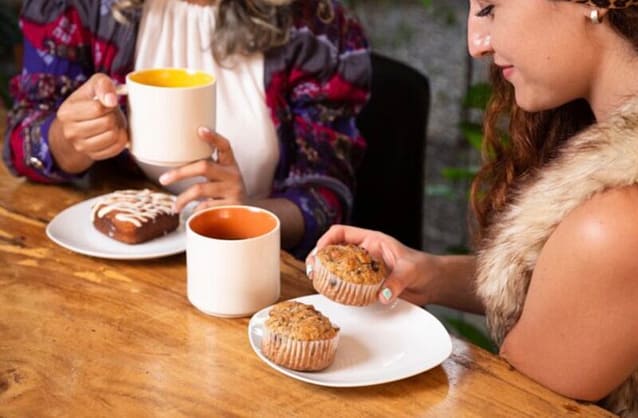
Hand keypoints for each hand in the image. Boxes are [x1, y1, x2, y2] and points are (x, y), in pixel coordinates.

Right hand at [54, 73, 128, 164]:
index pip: (98, 108)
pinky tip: (114, 132)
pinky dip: (121, 139)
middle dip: (113, 115)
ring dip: (118, 127)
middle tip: (110, 114)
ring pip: (113, 136)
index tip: (105, 103)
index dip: (108, 104)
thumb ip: (102, 84)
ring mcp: (81, 147)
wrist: (79, 126)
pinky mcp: (94, 155)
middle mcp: (70, 132)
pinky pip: (117, 148)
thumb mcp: (92, 85)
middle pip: (107, 123)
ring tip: (111, 123)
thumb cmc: (88, 102)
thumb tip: (111, 100)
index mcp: (66, 113)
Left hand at [159, 127, 247, 212]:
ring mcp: (233, 191)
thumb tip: (175, 157)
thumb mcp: (221, 177)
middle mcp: (233, 175)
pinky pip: (205, 207)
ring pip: (200, 189)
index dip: (214, 137)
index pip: (225, 146)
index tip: (201, 130)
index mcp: (230, 164)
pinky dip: (195, 210)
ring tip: (175, 206)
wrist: (244, 215)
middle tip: (163, 179)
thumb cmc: (225, 193)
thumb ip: (207, 168)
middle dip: (180, 172)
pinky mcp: (231, 207)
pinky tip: (193, 213)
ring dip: (182, 198)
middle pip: (204, 167)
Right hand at [307, 225, 435, 305]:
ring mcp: (364, 269)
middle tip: (312, 271)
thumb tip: (383, 295)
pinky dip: (338, 288)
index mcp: (371, 240)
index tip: (319, 253)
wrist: (432, 283)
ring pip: (338, 267)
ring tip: (317, 283)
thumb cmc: (423, 268)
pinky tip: (333, 295)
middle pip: (334, 249)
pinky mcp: (366, 284)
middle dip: (319, 258)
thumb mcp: (410, 271)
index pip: (341, 232)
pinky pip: (347, 284)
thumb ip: (396, 281)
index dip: (326, 240)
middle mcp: (364, 253)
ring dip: (326, 273)